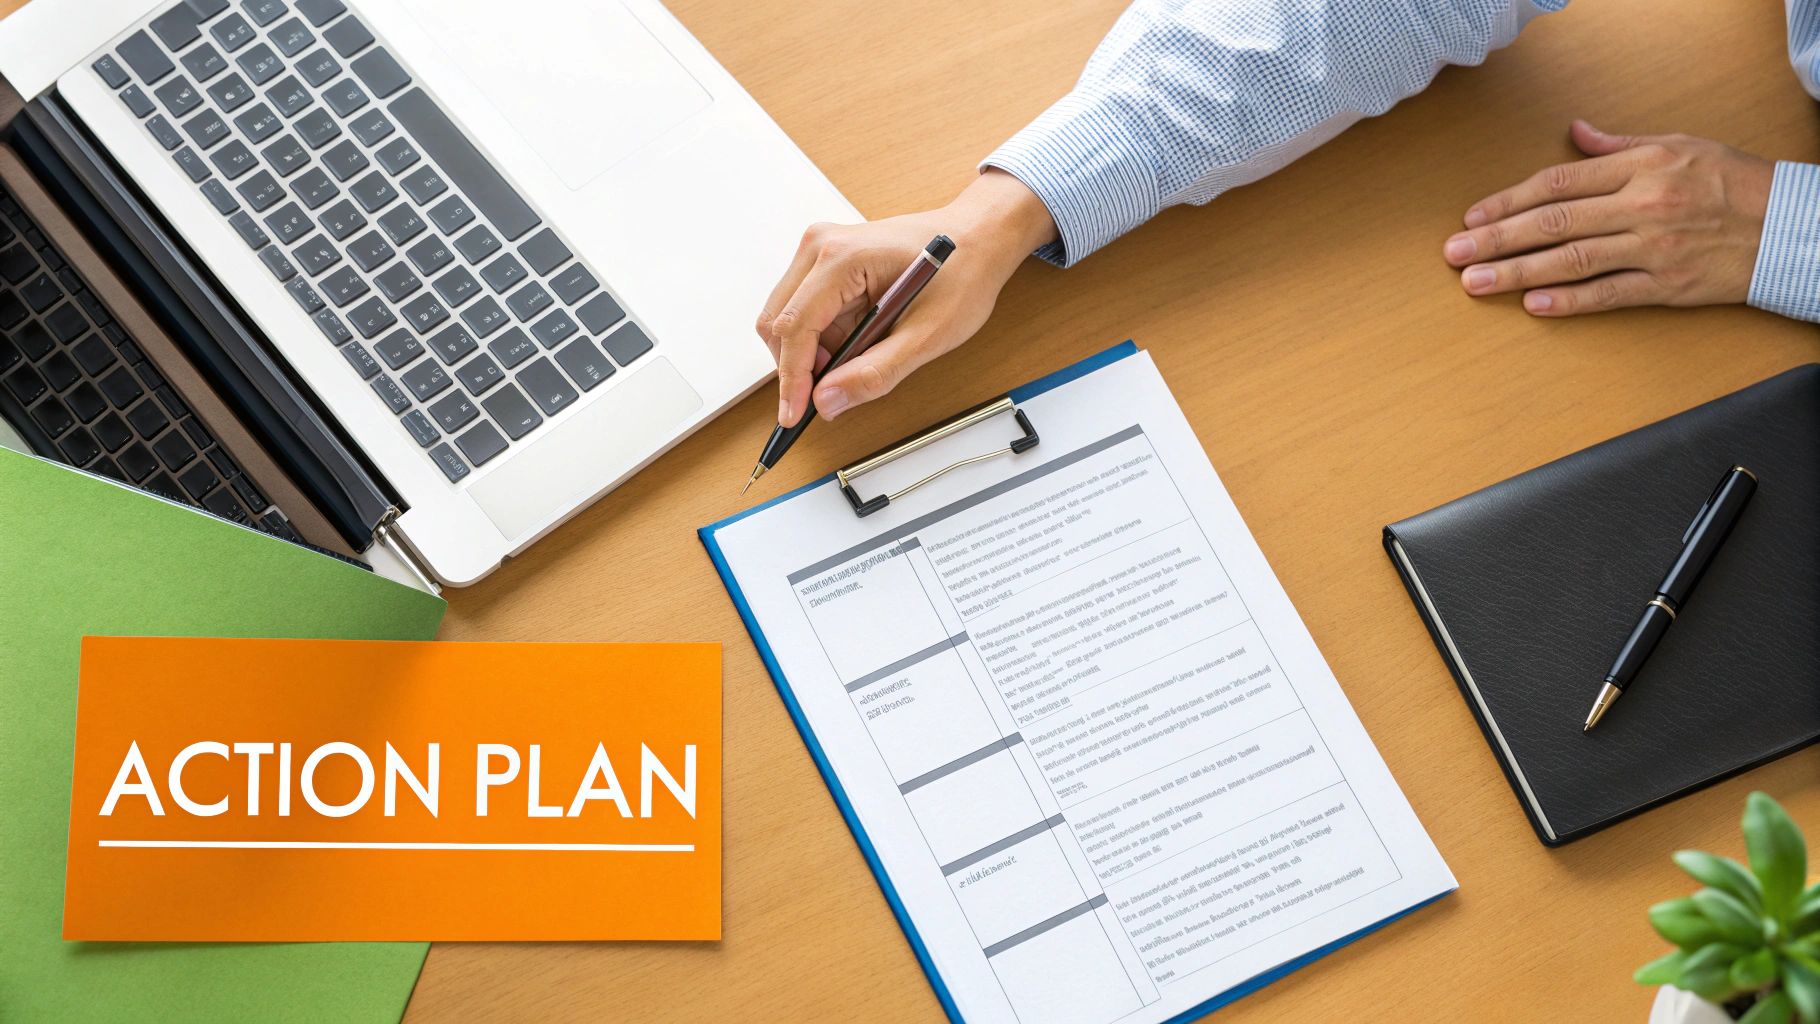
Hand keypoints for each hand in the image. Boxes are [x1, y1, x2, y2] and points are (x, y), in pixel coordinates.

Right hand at [756, 169, 1056, 425]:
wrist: (977, 237)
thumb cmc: (962, 273)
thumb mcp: (928, 335)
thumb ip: (875, 372)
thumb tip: (827, 401)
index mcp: (842, 257)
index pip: (794, 328)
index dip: (790, 380)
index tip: (793, 416)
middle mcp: (821, 246)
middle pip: (780, 324)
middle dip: (802, 366)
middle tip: (840, 388)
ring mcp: (820, 250)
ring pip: (789, 320)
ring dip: (817, 351)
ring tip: (868, 351)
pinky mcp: (825, 261)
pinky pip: (806, 311)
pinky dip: (826, 337)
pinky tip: (864, 335)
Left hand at [1443, 120, 1773, 315]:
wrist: (1792, 226)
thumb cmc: (1734, 184)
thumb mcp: (1680, 145)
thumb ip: (1620, 145)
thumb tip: (1577, 133)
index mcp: (1641, 167)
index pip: (1559, 182)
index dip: (1510, 200)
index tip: (1474, 215)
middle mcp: (1643, 204)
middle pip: (1554, 221)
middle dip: (1497, 238)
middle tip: (1454, 252)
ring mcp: (1654, 247)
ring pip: (1572, 260)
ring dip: (1517, 272)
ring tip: (1476, 281)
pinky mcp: (1668, 285)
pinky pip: (1609, 294)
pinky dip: (1568, 301)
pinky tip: (1532, 305)